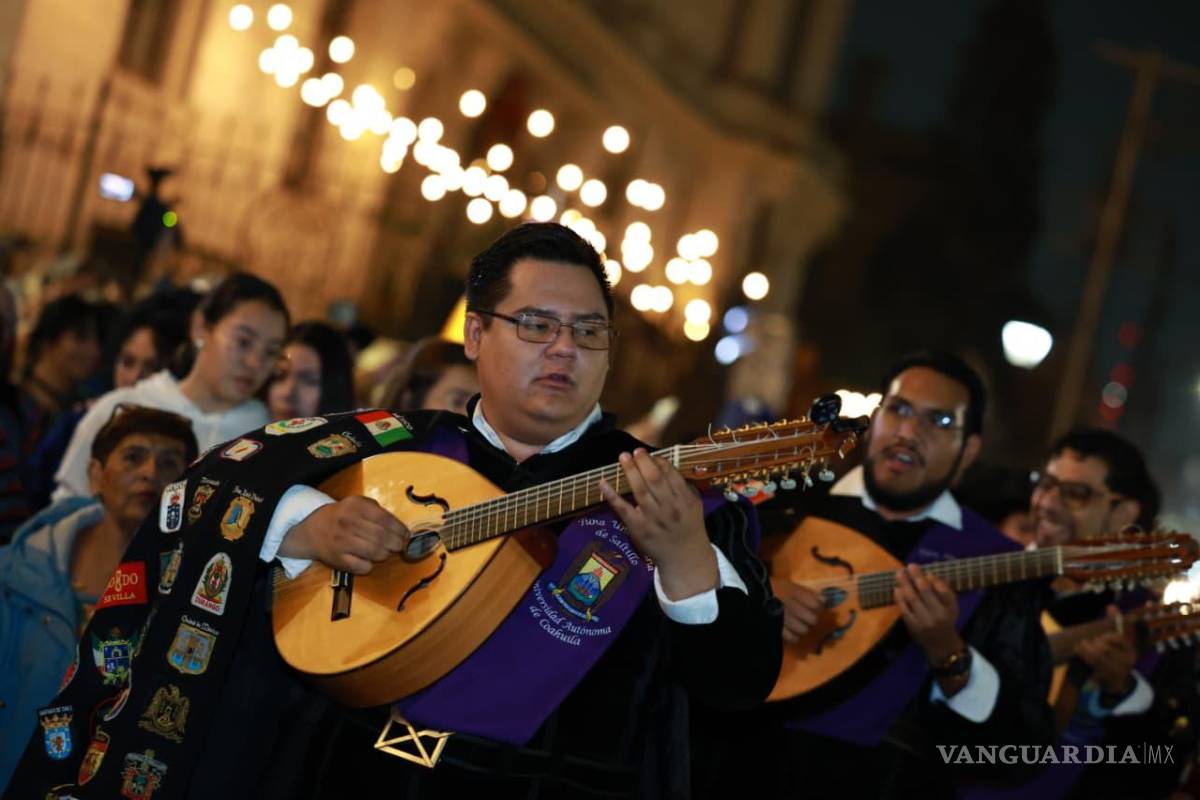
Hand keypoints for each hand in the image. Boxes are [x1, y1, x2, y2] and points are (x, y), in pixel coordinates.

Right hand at [278, 495, 408, 574]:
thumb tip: (398, 525)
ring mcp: (342, 542)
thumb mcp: (355, 503)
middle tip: (399, 546)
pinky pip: (363, 566)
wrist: (310, 531)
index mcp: (356, 507)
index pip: (385, 519)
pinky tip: (370, 561)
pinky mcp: (338, 559)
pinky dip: (371, 566)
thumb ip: (375, 509)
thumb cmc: (339, 516)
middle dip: (396, 543)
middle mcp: (349, 523)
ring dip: (385, 554)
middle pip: (383, 537)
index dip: (400, 529)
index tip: (406, 534)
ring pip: (376, 552)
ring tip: (386, 552)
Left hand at [599, 449, 716, 600]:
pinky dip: (611, 495)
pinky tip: (603, 482)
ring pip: (639, 490)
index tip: (652, 454)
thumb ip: (683, 486)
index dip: (660, 461)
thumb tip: (665, 464)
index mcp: (685, 500)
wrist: (683, 557)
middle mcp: (669, 507)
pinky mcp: (637, 527)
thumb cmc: (688, 526)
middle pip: (654, 479)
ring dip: (630, 471)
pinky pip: (622, 508)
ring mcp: (652, 517)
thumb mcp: (694, 505)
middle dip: (643, 462)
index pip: (671, 475)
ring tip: (623, 457)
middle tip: (635, 450)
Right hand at [771, 577, 823, 642]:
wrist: (750, 594)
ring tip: (798, 624)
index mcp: (793, 592)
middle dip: (811, 619)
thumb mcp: (789, 585)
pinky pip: (792, 637)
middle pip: (812, 619)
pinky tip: (791, 632)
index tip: (815, 607)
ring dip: (802, 628)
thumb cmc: (772, 588)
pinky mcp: (776, 628)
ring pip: (803, 629)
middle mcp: (790, 605)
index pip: (816, 604)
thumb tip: (826, 600)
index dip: (818, 607)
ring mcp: (783, 618)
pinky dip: (794, 636)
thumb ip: (807, 592)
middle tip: (806, 617)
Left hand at [895, 564, 962, 663]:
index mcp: (950, 609)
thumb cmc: (945, 620)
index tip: (928, 572)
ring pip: (913, 599)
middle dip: (917, 577)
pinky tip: (897, 588)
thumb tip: (929, 575)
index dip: (936, 581)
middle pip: (926, 593)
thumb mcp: (952, 607)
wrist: (940, 645)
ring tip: (900, 573)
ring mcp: (924, 621)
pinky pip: (904, 609)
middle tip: (910, 566)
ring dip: (905, 584)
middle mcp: (938, 615)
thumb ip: (944, 591)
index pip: (944, 592)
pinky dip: (899, 597)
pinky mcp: (913, 626)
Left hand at [1075, 605, 1136, 695]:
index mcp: (1131, 651)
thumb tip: (1111, 606)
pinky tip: (1078, 651)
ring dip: (1086, 650)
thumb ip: (1115, 622)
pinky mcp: (1107, 677)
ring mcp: (1117, 671)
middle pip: (1106, 649)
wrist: (1116, 680)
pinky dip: (1085, 657)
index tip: (1100, 636)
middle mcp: (1127, 662)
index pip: (1119, 640)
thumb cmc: (1116, 655)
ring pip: (1098, 657)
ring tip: (1080, 644)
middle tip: (1085, 641)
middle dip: (1094, 644)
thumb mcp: (1118, 640)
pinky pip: (1093, 665)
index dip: (1108, 637)